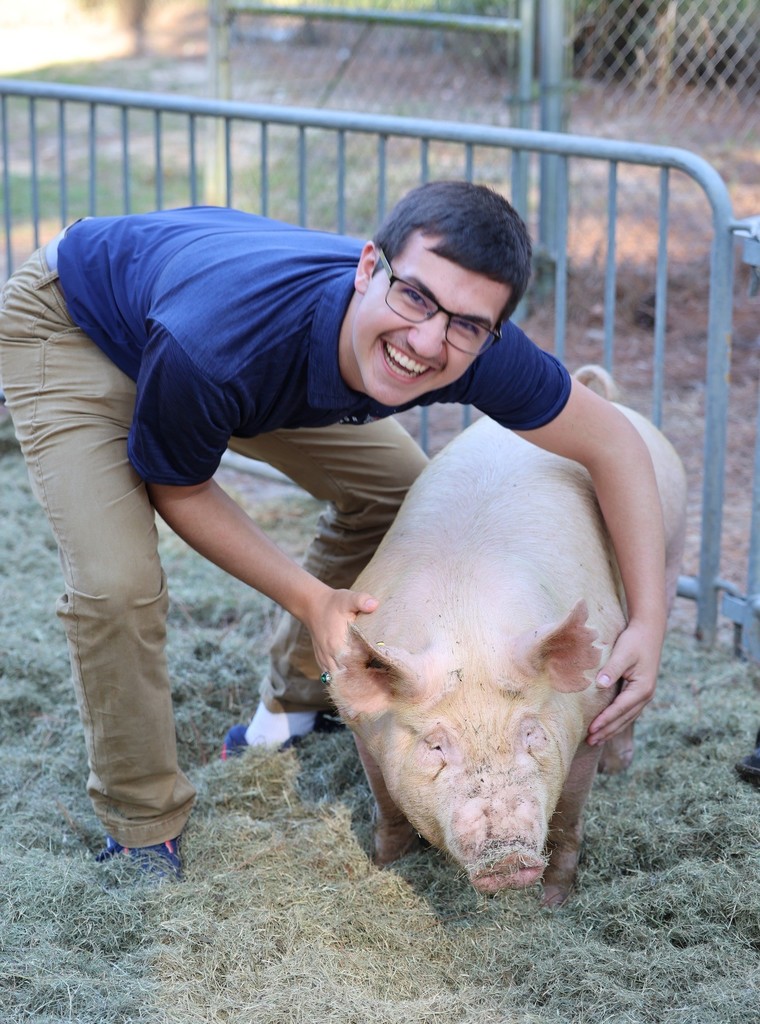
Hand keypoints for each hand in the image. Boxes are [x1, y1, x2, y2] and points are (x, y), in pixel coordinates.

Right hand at [305, 586, 378, 675]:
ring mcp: (324, 660)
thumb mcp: (348, 598)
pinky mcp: (322, 661)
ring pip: (337, 680)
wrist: (312, 605)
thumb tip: (374, 604)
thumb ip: (361, 600)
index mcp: (338, 644)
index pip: (355, 665)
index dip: (369, 670)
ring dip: (351, 683)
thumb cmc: (333, 603)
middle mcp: (330, 655)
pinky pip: (330, 678)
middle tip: (378, 684)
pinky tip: (353, 682)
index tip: (382, 671)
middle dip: (361, 682)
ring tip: (367, 686)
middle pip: (347, 677)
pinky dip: (341, 680)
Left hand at [586, 619, 663, 745]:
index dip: (605, 720)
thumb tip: (600, 685)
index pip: (620, 709)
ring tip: (597, 740)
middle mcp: (645, 696)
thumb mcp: (622, 653)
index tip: (591, 730)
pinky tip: (608, 726)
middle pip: (624, 719)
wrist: (649, 631)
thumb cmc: (634, 641)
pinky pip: (628, 712)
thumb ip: (611, 669)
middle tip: (590, 742)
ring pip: (627, 718)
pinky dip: (617, 721)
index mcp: (642, 689)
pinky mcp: (640, 692)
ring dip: (612, 729)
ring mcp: (644, 695)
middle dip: (607, 731)